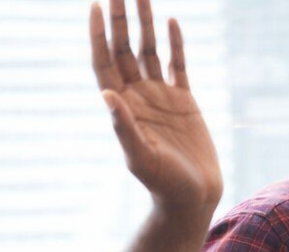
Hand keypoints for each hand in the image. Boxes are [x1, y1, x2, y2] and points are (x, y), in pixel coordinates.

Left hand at [90, 0, 223, 214]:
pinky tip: (171, 21)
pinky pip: (177, 64)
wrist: (193, 197)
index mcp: (123, 106)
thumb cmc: (163, 184)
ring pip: (149, 50)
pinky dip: (175, 43)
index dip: (98, 34)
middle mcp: (138, 95)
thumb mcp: (139, 158)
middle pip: (124, 48)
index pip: (104, 61)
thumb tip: (107, 93)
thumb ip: (123, 126)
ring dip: (145, 23)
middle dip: (120, 18)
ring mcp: (160, 96)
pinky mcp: (184, 101)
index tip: (95, 6)